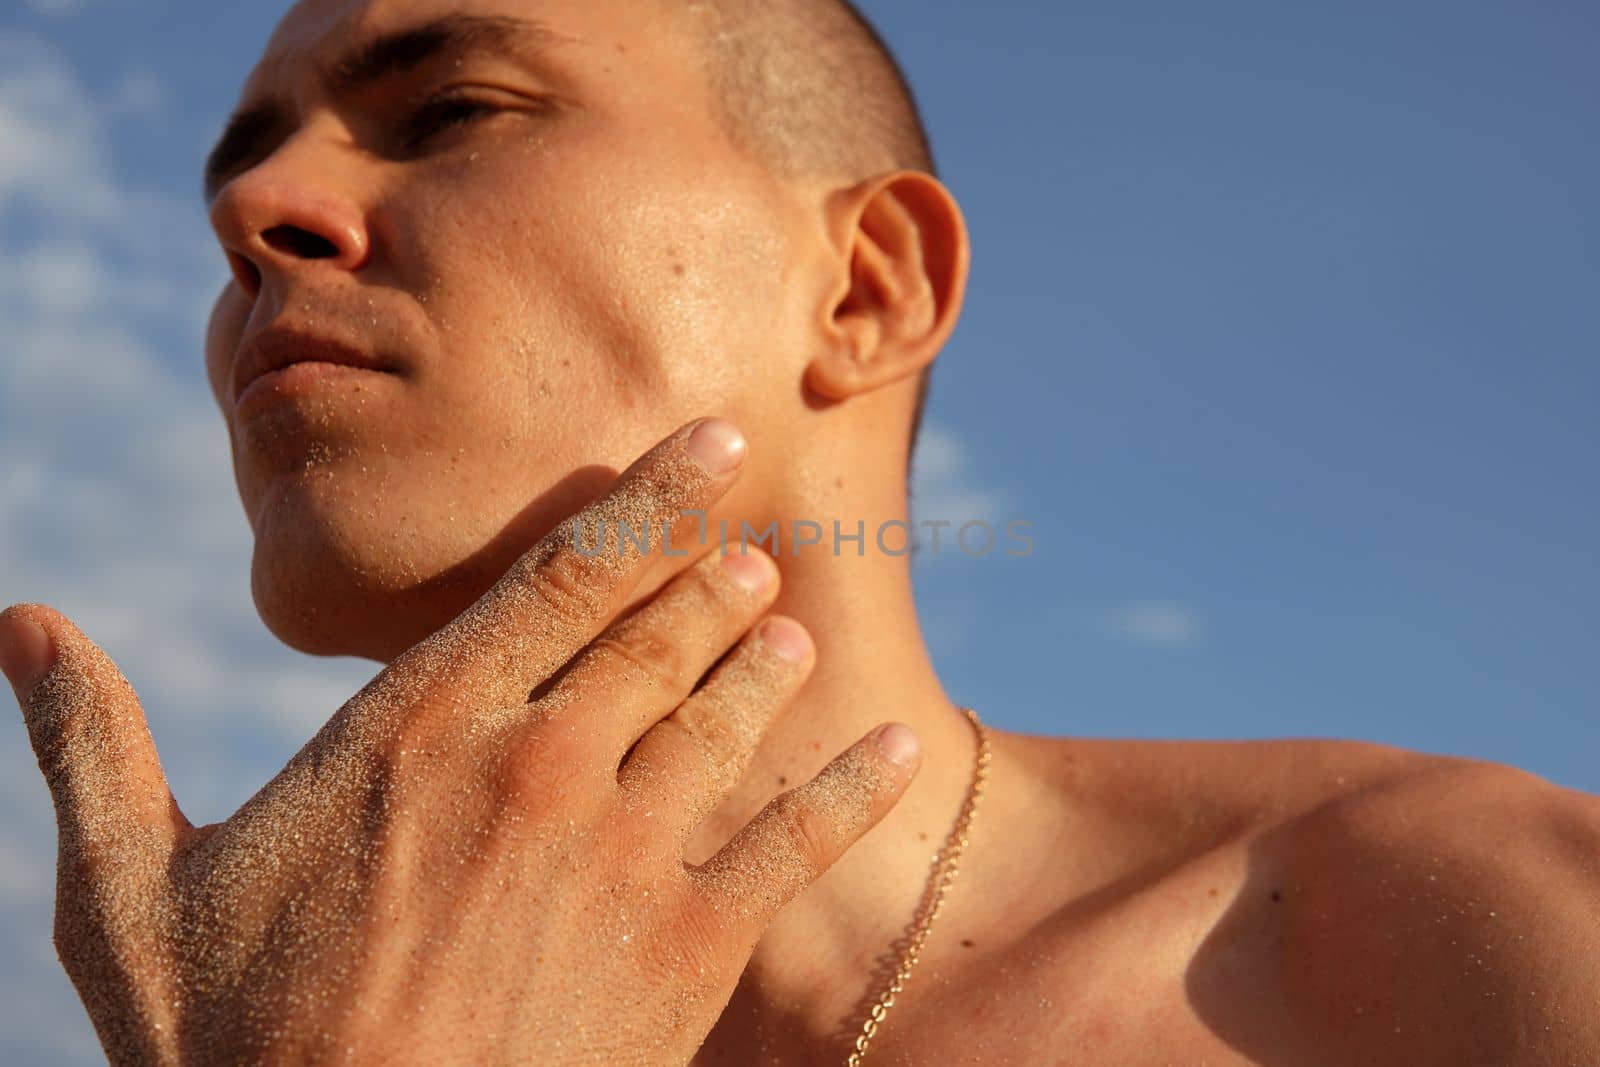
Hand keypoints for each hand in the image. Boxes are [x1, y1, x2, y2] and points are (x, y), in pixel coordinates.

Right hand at [0, 418, 922, 1065]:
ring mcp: (624, 853)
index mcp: (418, 732)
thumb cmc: (232, 1055)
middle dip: (712, 578)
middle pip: (657, 633)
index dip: (647, 499)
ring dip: (769, 663)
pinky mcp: (688, 947)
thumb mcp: (130, 899)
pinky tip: (897, 749)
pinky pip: (793, 843)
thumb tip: (19, 624)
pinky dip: (851, 789)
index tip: (711, 443)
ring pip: (726, 716)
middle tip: (756, 536)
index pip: (560, 574)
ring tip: (794, 625)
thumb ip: (91, 748)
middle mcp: (538, 767)